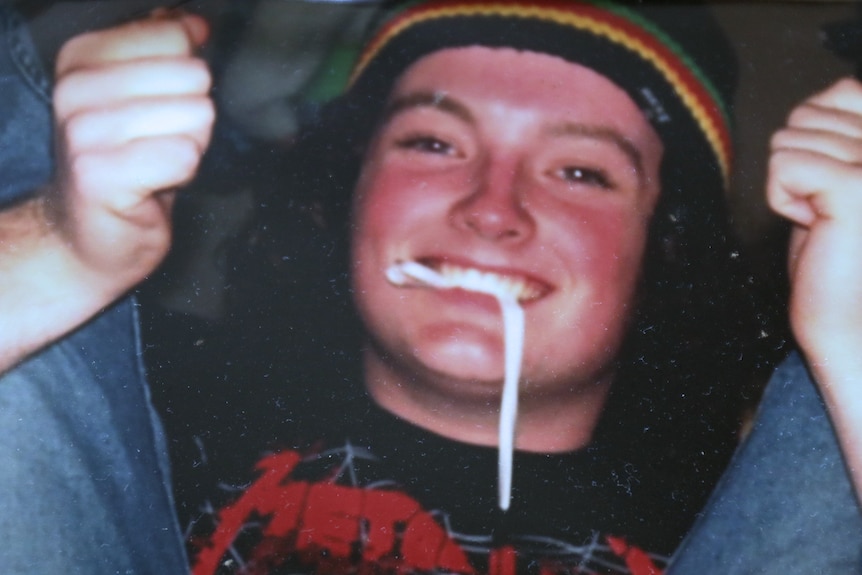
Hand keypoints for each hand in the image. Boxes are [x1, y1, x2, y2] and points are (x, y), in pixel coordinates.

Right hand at [48, 9, 213, 285]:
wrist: (83, 235)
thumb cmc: (123, 166)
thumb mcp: (143, 98)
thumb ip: (164, 53)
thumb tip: (194, 22)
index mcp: (82, 57)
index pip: (176, 37)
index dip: (185, 81)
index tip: (157, 111)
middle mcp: (75, 88)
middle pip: (193, 77)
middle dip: (192, 118)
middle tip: (159, 145)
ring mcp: (83, 131)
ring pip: (196, 117)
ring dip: (189, 148)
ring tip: (154, 166)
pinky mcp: (99, 174)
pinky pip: (185, 157)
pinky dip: (182, 176)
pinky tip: (151, 187)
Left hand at [768, 77, 861, 368]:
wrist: (852, 320)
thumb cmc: (840, 252)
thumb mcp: (839, 178)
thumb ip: (840, 132)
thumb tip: (831, 93)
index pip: (841, 91)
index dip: (815, 139)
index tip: (832, 186)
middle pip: (805, 115)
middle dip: (798, 166)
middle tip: (828, 209)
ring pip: (788, 139)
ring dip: (790, 184)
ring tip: (824, 218)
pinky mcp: (856, 187)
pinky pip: (782, 165)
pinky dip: (782, 198)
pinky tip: (814, 225)